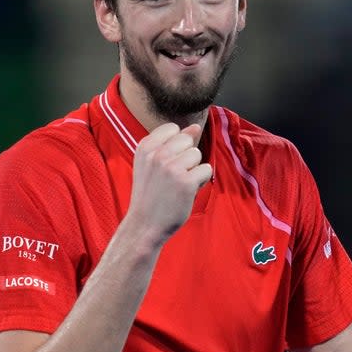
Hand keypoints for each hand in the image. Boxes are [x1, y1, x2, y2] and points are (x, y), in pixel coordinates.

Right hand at [127, 122, 211, 244]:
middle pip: (188, 141)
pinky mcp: (186, 182)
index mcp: (145, 146)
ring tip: (178, 185)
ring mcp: (172, 167)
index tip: (164, 165)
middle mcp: (157, 154)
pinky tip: (186, 192)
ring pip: (197, 155)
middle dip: (186, 158)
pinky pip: (206, 170)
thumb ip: (173, 143)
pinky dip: (201, 181)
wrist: (145, 224)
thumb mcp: (152, 163)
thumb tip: (196, 126)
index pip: (173, 128)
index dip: (176, 147)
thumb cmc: (151, 193)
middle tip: (171, 178)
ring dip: (193, 170)